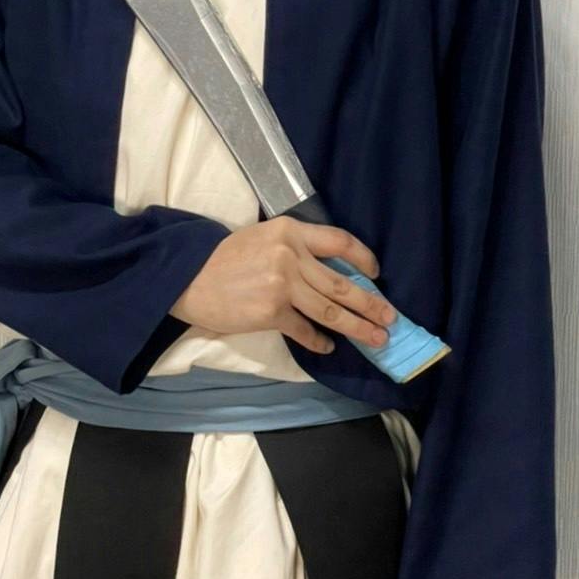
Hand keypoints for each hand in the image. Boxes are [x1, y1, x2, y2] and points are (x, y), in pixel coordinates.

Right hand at [169, 216, 397, 353]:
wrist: (187, 277)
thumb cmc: (223, 258)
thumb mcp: (262, 238)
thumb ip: (294, 249)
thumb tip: (330, 274)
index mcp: (290, 230)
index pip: (339, 241)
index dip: (363, 259)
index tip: (376, 275)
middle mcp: (290, 255)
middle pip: (341, 283)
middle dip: (371, 303)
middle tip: (391, 318)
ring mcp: (282, 284)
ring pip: (330, 310)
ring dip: (357, 327)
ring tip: (376, 338)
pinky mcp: (271, 312)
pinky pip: (305, 330)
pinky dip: (319, 341)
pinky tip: (329, 347)